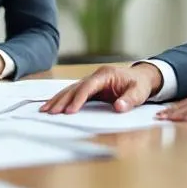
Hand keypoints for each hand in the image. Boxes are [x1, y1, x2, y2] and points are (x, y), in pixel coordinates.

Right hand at [41, 63, 162, 113]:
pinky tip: (53, 106)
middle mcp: (95, 76)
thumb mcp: (139, 92)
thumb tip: (119, 107)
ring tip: (45, 110)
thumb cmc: (140, 84)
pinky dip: (62, 99)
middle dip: (62, 100)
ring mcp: (91, 81)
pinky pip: (73, 93)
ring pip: (71, 90)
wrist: (142, 77)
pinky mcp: (90, 87)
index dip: (78, 99)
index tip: (70, 111)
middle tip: (50, 112)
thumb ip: (130, 99)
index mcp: (105, 75)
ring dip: (58, 100)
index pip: (88, 87)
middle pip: (74, 88)